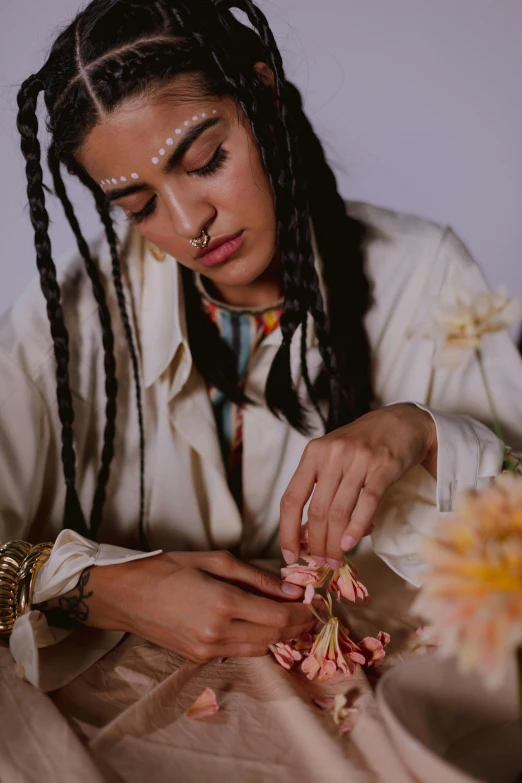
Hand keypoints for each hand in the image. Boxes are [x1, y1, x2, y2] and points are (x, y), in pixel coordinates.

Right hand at [65, 551, 315, 662]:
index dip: (303, 612)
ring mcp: (208, 649)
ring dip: (280, 635)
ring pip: (260, 649)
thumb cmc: (168, 568)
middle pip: (274, 637)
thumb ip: (257, 577)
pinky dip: (257, 640)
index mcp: (224, 602)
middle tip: (310, 610)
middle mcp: (219, 632)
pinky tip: (261, 624)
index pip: (279, 617)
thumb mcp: (215, 560)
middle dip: (297, 625)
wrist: (126, 595)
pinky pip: (240, 651)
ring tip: (290, 617)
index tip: (317, 601)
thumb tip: (290, 589)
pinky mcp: (199, 658)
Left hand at [280, 403, 436, 567]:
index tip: (289, 554)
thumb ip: (320, 488)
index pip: (292, 498)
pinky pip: (366, 504)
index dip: (287, 531)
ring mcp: (358, 459)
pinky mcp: (383, 467)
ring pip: (339, 512)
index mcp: (313, 453)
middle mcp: (332, 454)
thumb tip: (307, 534)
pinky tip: (351, 544)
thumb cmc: (363, 445)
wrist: (402, 422)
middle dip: (317, 544)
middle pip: (317, 511)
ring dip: (336, 543)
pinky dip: (357, 528)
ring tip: (336, 559)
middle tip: (321, 563)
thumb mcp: (333, 457)